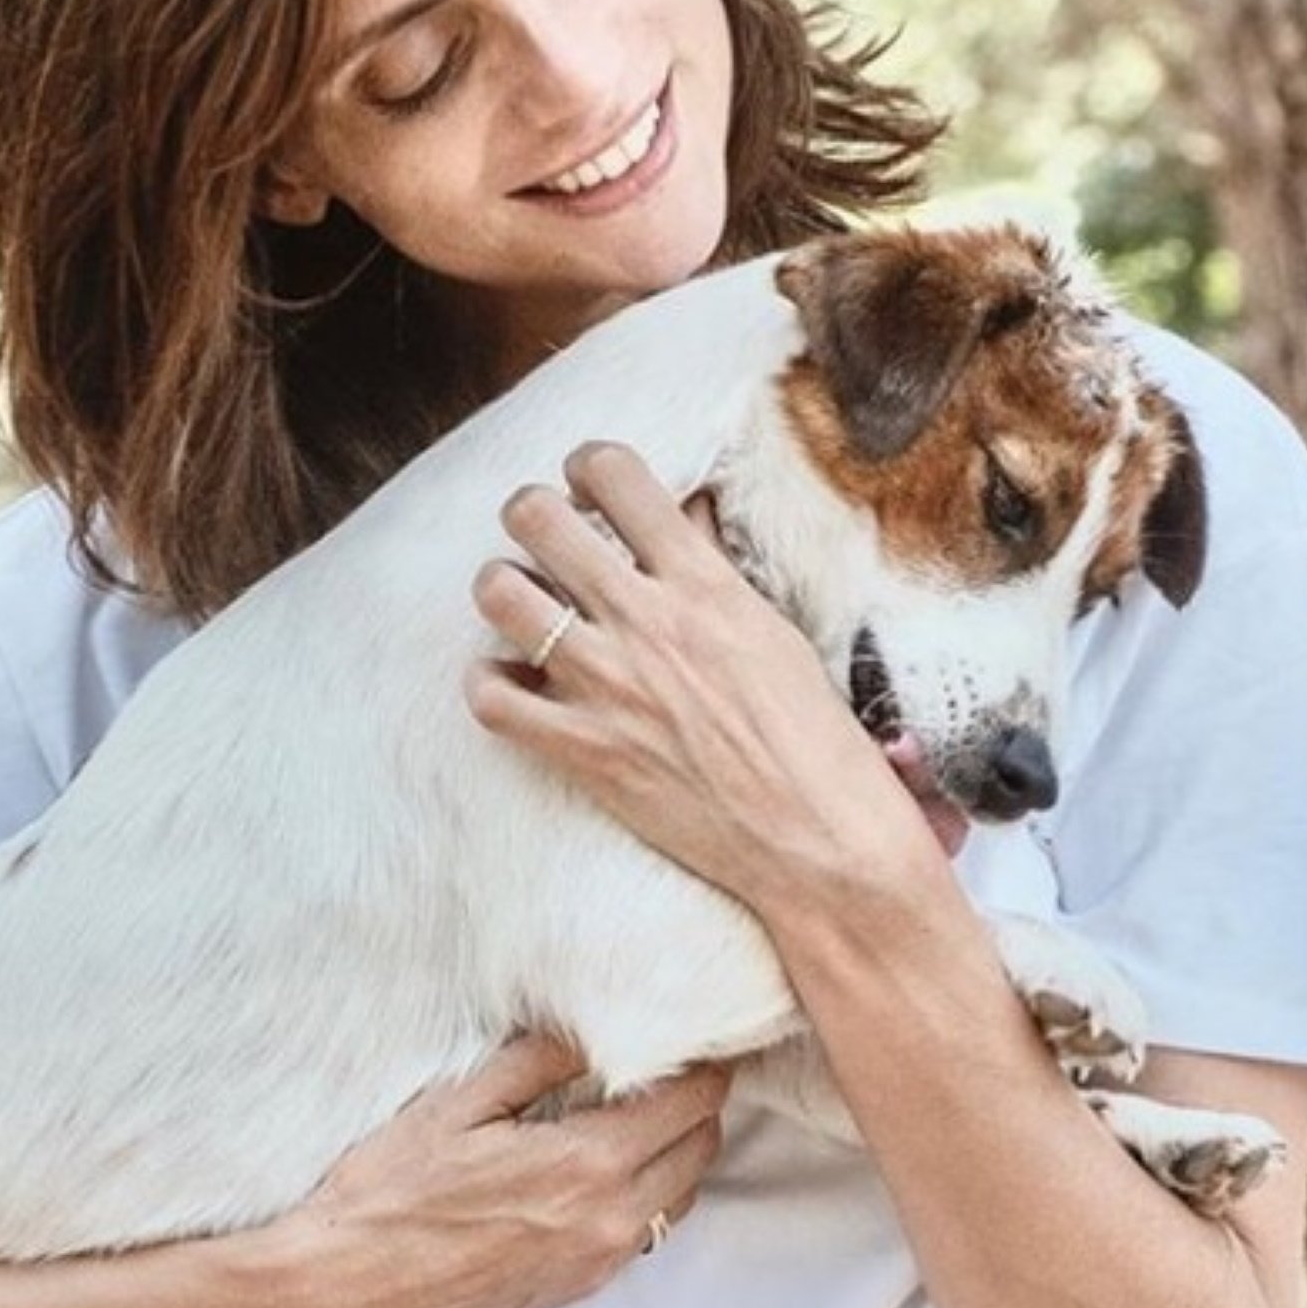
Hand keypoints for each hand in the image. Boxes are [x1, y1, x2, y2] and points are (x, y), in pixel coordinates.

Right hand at [253, 1032, 727, 1307]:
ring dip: (677, 1150)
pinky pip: (640, 1235)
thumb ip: (537, 1061)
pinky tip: (599, 1164)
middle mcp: (606, 1224)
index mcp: (586, 1166)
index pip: (688, 1104)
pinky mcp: (571, 1293)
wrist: (336, 1294)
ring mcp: (593, 1267)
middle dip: (698, 1101)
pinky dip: (645, 1193)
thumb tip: (592, 1032)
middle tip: (671, 1061)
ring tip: (637, 1107)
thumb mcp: (457, 1104)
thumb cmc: (385, 1194)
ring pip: (677, 1199)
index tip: (698, 1032)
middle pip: (698, 1150)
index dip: (703, 1062)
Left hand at [464, 441, 942, 918]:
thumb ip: (713, 567)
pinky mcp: (585, 751)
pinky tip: (510, 683)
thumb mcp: (772, 630)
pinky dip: (488, 685)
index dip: (587, 466)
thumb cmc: (812, 736)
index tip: (588, 487)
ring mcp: (609, 685)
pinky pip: (493, 699)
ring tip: (522, 604)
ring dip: (502, 589)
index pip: (614, 472)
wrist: (818, 841)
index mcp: (701, 582)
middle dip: (531, 514)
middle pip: (536, 516)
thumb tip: (687, 509)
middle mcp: (647, 621)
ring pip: (500, 593)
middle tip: (544, 537)